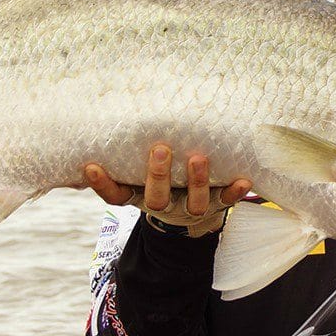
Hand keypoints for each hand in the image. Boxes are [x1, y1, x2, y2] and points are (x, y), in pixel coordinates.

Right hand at [84, 143, 252, 237]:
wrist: (190, 219)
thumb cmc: (160, 181)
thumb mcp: (139, 172)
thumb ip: (127, 153)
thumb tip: (100, 116)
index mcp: (139, 196)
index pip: (116, 196)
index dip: (103, 184)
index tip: (91, 165)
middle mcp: (164, 205)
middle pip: (156, 199)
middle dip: (158, 176)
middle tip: (161, 149)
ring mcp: (190, 208)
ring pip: (193, 204)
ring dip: (197, 182)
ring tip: (198, 158)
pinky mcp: (215, 206)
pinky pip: (226, 202)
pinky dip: (235, 192)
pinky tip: (243, 179)